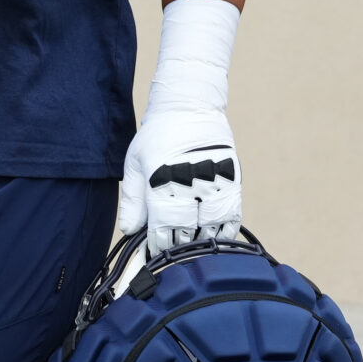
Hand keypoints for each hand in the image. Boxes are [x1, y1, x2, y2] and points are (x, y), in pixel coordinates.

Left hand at [117, 106, 240, 251]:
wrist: (190, 106)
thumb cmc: (158, 135)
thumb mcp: (135, 164)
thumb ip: (132, 200)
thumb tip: (129, 231)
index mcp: (161, 182)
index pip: (161, 229)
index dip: (158, 245)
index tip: (155, 253)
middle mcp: (188, 184)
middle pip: (187, 232)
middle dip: (179, 247)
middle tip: (174, 256)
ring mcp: (213, 182)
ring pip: (212, 228)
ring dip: (203, 243)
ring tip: (194, 249)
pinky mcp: (232, 179)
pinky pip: (232, 215)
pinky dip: (225, 232)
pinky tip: (216, 237)